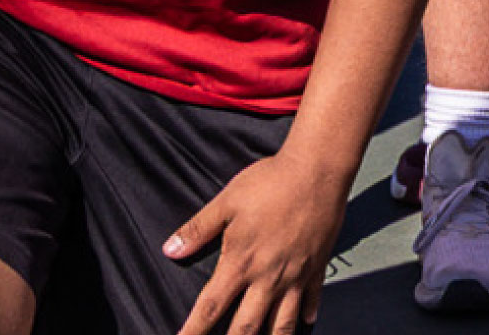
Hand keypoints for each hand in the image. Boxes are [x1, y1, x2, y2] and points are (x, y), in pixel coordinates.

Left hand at [166, 145, 346, 334]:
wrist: (318, 170)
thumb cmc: (271, 181)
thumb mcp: (227, 201)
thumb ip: (198, 229)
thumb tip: (170, 249)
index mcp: (241, 262)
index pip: (210, 307)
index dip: (194, 330)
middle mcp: (269, 277)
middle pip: (247, 326)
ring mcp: (296, 275)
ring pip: (283, 323)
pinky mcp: (317, 266)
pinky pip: (312, 300)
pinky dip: (306, 315)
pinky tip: (304, 322)